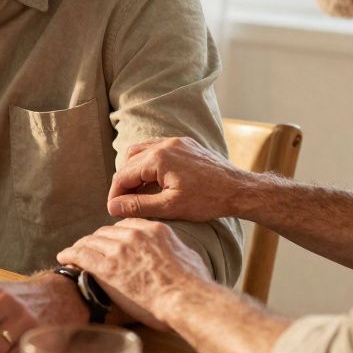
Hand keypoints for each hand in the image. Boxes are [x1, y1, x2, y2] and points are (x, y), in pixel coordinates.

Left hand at [57, 219, 211, 326]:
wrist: (188, 299)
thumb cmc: (195, 286)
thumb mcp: (189, 256)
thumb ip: (174, 250)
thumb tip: (174, 254)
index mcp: (154, 229)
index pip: (126, 224)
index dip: (114, 234)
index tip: (109, 241)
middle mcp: (135, 235)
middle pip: (106, 232)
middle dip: (95, 240)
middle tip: (88, 249)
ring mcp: (120, 250)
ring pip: (91, 242)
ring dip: (80, 247)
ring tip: (72, 254)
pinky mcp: (108, 268)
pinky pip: (81, 255)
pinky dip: (70, 255)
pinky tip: (63, 258)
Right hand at [108, 137, 256, 221]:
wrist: (239, 189)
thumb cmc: (208, 200)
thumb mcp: (170, 207)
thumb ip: (138, 206)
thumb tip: (112, 207)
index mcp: (157, 158)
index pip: (122, 175)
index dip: (115, 195)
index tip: (113, 211)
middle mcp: (164, 144)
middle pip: (128, 161)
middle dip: (123, 183)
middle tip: (125, 204)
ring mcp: (175, 142)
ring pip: (141, 152)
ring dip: (135, 171)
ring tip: (138, 193)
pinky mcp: (185, 144)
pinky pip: (157, 148)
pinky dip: (149, 163)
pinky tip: (155, 181)